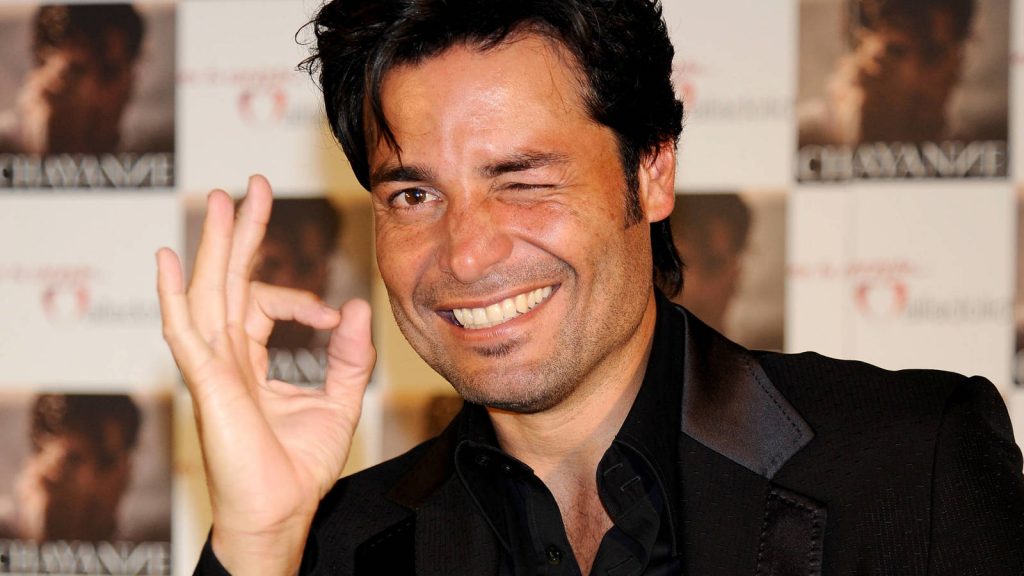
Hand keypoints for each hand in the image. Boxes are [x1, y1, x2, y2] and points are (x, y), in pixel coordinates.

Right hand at [157, 175, 374, 573]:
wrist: (282, 512)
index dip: (296, 298)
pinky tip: (168, 258)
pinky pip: (185, 332)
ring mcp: (212, 368)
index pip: (261, 306)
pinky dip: (173, 295)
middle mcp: (226, 357)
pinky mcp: (207, 383)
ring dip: (214, 246)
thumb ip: (348, 355)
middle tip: (253, 186)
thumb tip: (354, 306)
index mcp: (250, 361)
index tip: (329, 315)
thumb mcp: (338, 401)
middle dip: (242, 234)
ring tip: (222, 200)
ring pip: (209, 293)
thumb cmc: (299, 467)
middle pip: (228, 281)